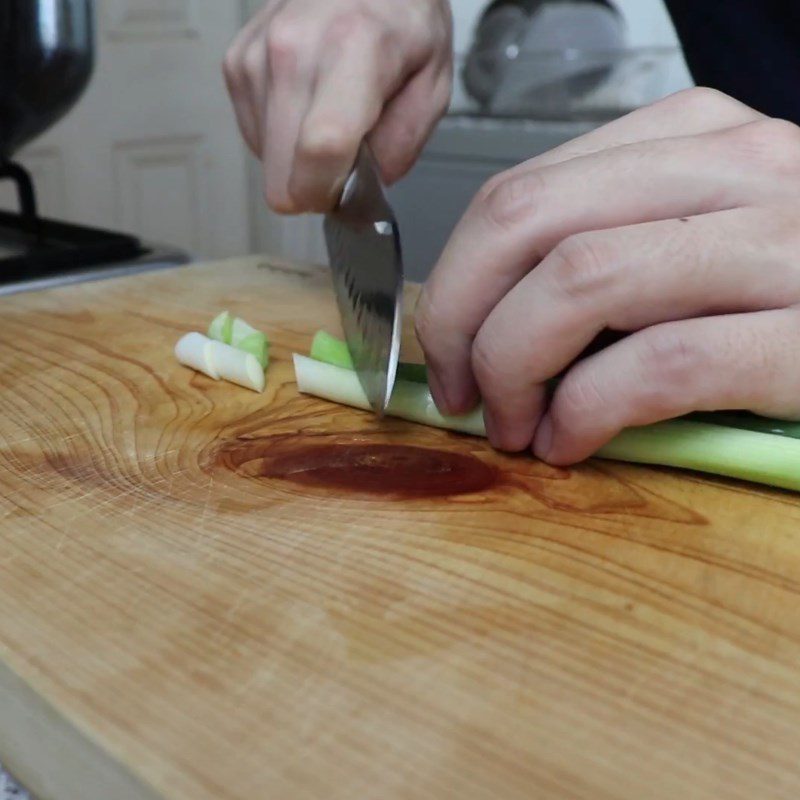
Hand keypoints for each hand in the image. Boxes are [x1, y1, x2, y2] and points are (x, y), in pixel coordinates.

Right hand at [223, 0, 452, 213]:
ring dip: (299, 156)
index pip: (320, 149)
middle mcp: (292, 50)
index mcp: (352, 51)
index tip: (342, 195)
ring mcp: (257, 57)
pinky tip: (308, 105)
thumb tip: (362, 186)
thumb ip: (403, 145)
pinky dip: (283, 136)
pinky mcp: (237, 63)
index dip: (327, 192)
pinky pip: (256, 137)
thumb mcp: (433, 85)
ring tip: (330, 114)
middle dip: (314, 183)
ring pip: (268, 162)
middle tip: (345, 157)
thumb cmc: (404, 23)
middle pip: (283, 172)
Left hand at [415, 87, 799, 464]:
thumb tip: (488, 316)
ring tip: (513, 427)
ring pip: (580, 282)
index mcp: (698, 143)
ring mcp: (785, 248)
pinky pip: (660, 365)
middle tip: (457, 390)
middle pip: (528, 223)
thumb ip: (611, 251)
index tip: (446, 345)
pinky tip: (571, 444)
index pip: (522, 191)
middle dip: (461, 318)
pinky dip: (588, 412)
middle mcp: (741, 172)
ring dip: (514, 367)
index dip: (458, 277)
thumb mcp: (702, 240)